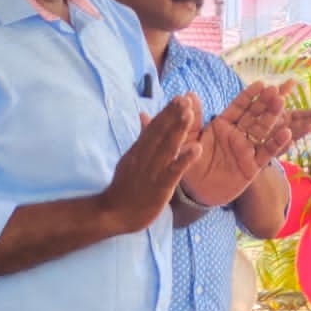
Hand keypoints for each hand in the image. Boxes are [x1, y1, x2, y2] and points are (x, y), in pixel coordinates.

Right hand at [100, 95, 202, 232]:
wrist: (113, 213)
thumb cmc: (126, 187)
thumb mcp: (132, 158)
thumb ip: (141, 137)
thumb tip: (144, 115)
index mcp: (139, 150)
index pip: (154, 127)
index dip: (167, 112)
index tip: (180, 97)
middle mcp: (145, 156)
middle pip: (160, 132)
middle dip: (173, 115)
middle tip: (185, 99)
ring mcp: (152, 170)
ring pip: (167, 147)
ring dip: (179, 129)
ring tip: (190, 113)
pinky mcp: (159, 186)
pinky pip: (173, 170)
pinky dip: (184, 159)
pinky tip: (197, 148)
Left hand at [181, 82, 310, 207]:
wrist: (197, 192)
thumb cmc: (191, 164)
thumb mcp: (187, 140)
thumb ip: (191, 119)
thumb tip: (188, 94)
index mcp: (223, 124)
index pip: (238, 106)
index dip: (250, 95)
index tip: (262, 84)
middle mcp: (238, 134)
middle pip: (255, 115)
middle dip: (266, 102)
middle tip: (277, 90)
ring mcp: (247, 148)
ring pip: (263, 129)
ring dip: (274, 116)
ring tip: (283, 103)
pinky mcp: (253, 165)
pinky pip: (267, 152)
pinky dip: (278, 142)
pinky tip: (287, 133)